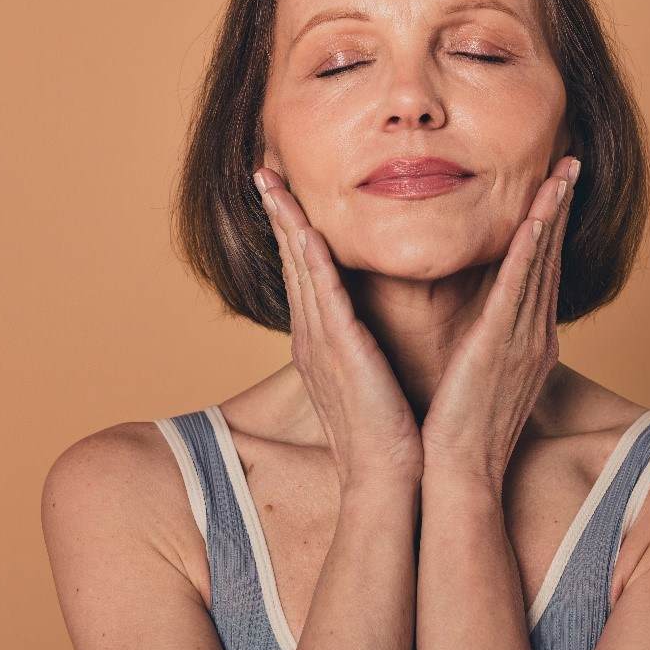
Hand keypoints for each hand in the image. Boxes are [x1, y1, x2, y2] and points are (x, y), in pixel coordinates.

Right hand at [253, 167, 423, 491]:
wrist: (387, 477)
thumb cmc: (387, 431)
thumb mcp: (369, 376)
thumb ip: (363, 345)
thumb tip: (370, 326)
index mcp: (322, 339)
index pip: (304, 272)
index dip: (292, 229)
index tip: (284, 193)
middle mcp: (313, 336)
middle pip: (292, 261)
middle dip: (277, 213)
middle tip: (262, 171)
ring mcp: (322, 343)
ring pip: (300, 269)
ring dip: (287, 222)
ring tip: (271, 184)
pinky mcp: (342, 353)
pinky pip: (325, 298)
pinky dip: (313, 262)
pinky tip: (306, 232)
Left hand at [419, 155, 579, 492]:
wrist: (457, 477)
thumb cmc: (459, 437)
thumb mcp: (480, 384)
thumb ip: (486, 351)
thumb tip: (479, 334)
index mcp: (526, 345)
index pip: (539, 274)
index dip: (549, 228)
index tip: (553, 189)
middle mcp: (533, 337)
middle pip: (550, 258)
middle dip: (560, 207)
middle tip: (569, 161)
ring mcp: (523, 341)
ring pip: (542, 263)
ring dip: (552, 213)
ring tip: (562, 169)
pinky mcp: (501, 347)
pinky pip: (519, 289)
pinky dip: (531, 250)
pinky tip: (537, 216)